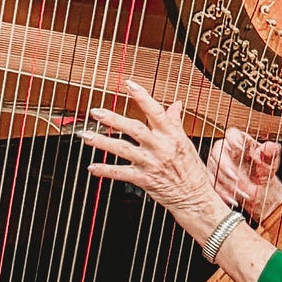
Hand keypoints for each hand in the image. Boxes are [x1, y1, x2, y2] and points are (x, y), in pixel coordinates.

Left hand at [81, 77, 227, 243]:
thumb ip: (175, 122)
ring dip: (102, 142)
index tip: (128, 84)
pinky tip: (92, 167)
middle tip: (95, 112)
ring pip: (123, 149)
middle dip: (113, 119)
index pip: (156, 111)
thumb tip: (175, 104)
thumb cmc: (191, 169)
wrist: (195, 197)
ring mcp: (151, 163)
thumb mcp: (186, 142)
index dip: (142, 97)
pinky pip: (121, 173)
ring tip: (86, 136)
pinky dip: (105, 170)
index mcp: (172, 135)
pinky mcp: (144, 179)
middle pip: (134, 129)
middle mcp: (160, 147)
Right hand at [208, 127, 281, 216]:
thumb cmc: (264, 171)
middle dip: (226, 167)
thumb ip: (271, 152)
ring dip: (227, 183)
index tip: (240, 148)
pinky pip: (213, 184)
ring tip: (241, 192)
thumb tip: (268, 147)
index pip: (231, 134)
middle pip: (217, 153)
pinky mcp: (213, 178)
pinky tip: (232, 198)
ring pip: (214, 171)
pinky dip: (222, 193)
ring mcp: (216, 164)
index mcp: (240, 142)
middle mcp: (225, 151)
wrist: (259, 190)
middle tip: (236, 178)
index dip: (233, 140)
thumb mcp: (271, 162)